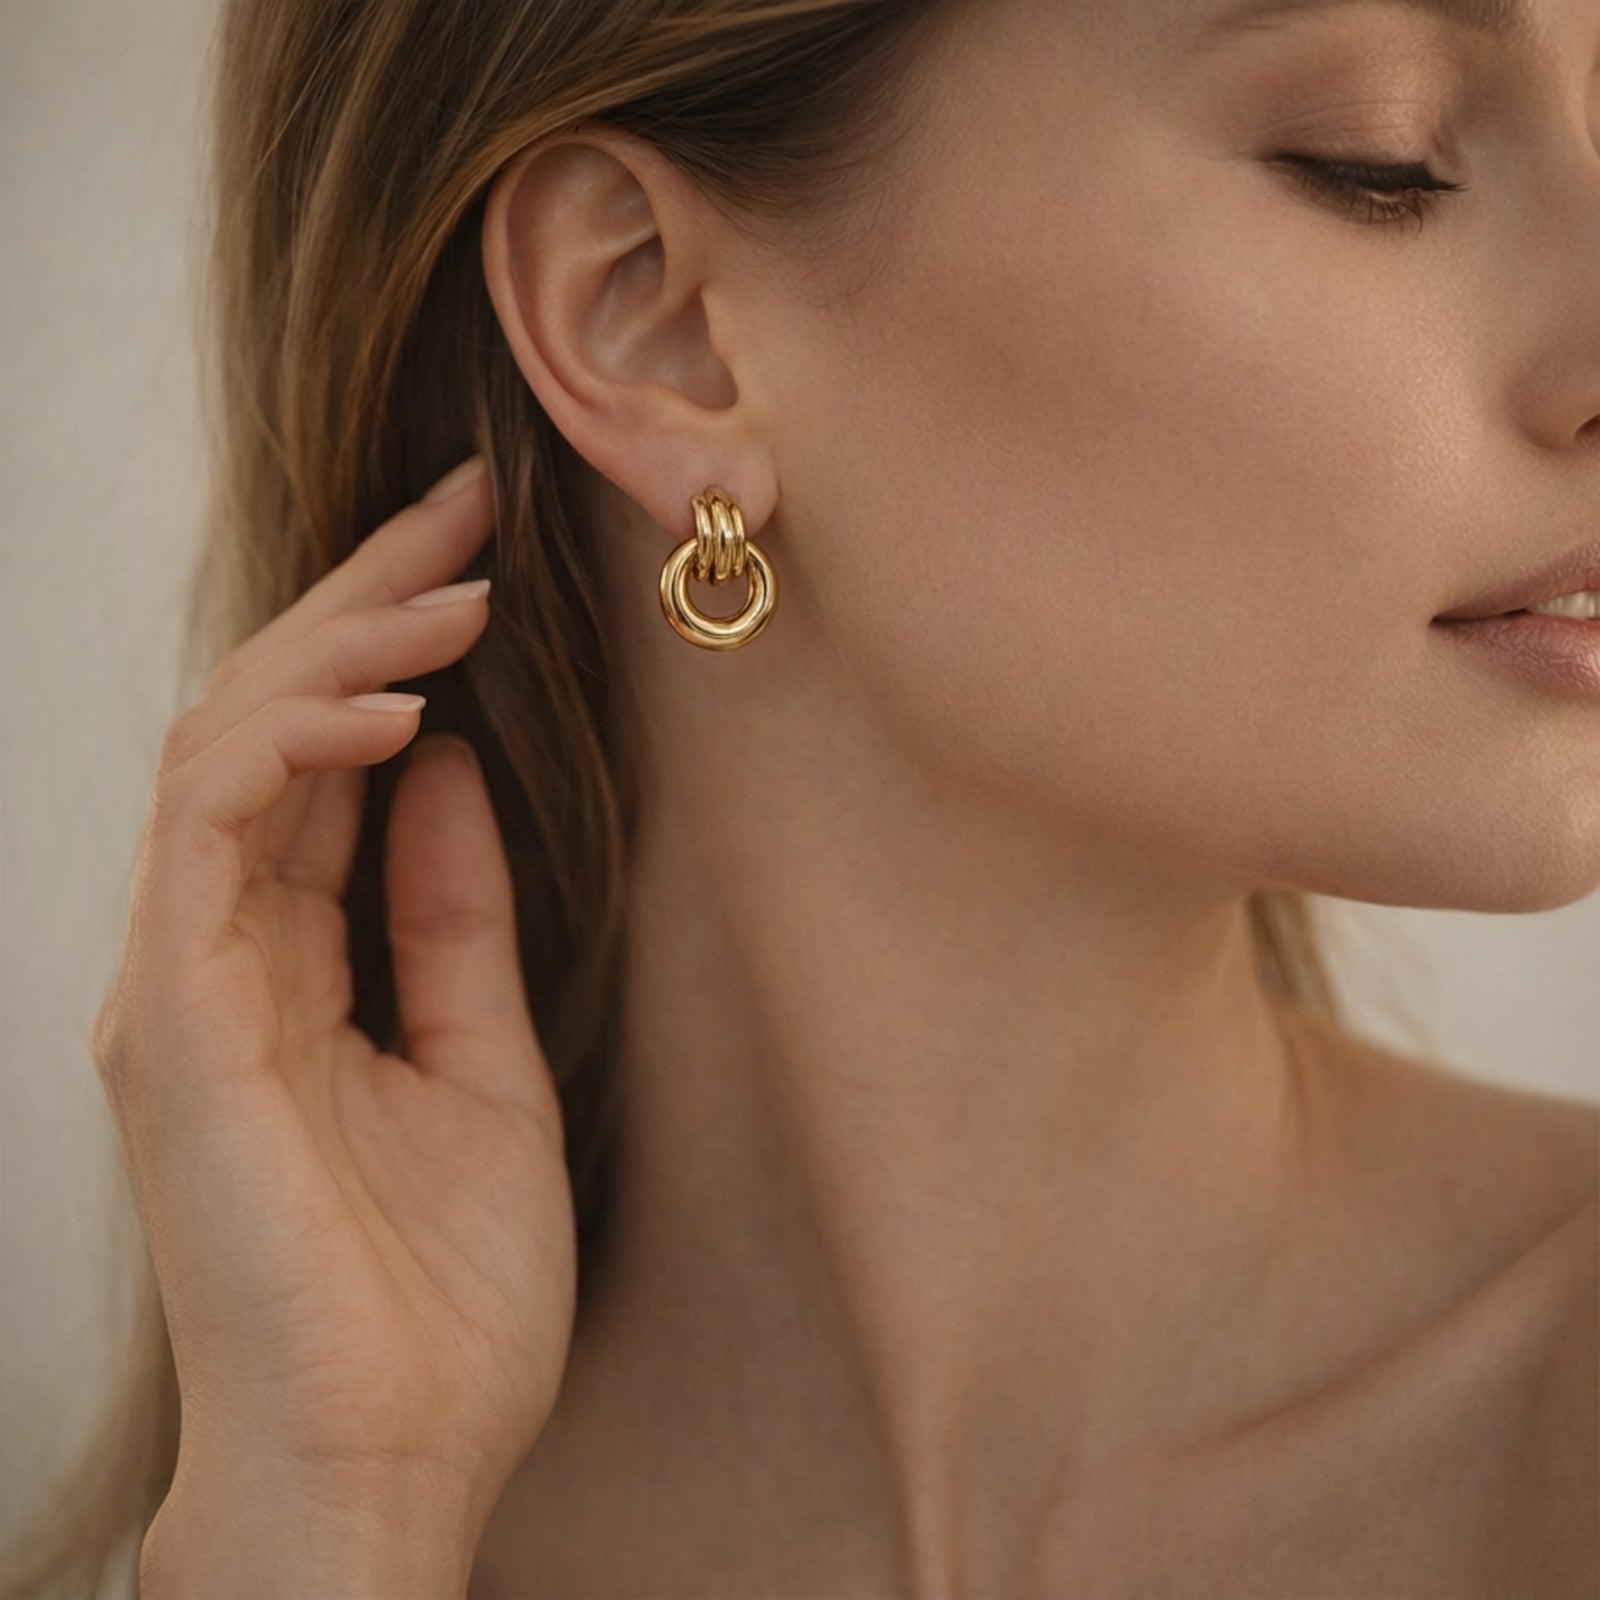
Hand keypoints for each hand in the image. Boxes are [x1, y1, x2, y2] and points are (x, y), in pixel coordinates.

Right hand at [92, 456, 576, 1531]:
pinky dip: (294, 748)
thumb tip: (452, 775)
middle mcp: (212, 961)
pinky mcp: (173, 1025)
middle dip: (361, 603)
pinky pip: (207, 834)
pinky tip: (401, 711)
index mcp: (282, 972)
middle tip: (459, 505)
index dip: (390, 648)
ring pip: (226, 750)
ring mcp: (180, 986)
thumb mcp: (483, 1065)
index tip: (479, 558)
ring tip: (456, 592)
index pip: (318, 766)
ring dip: (340, 651)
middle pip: (267, 727)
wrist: (390, 1464)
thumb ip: (451, 921)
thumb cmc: (438, 1300)